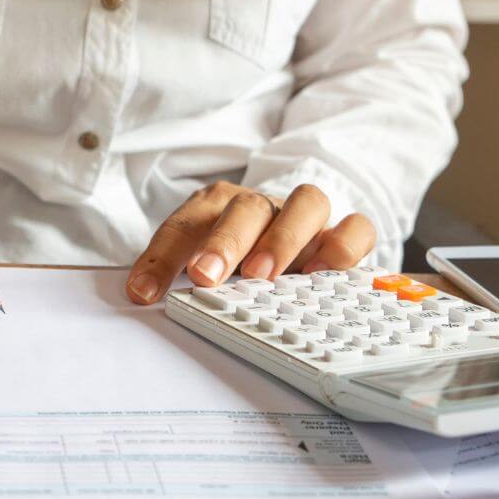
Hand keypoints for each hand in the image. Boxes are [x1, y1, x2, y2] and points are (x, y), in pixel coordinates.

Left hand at [126, 182, 375, 304]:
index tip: (143, 292)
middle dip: (224, 242)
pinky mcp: (342, 233)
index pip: (184, 225)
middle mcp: (262, 205)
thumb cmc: (235, 253)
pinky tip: (322, 274)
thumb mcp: (198, 261)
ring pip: (306, 202)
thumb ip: (174, 273)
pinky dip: (342, 246)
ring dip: (283, 238)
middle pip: (246, 207)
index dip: (161, 257)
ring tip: (263, 275)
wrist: (286, 230)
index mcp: (216, 206)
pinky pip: (356, 226)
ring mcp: (305, 216)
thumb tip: (141, 296)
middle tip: (205, 275)